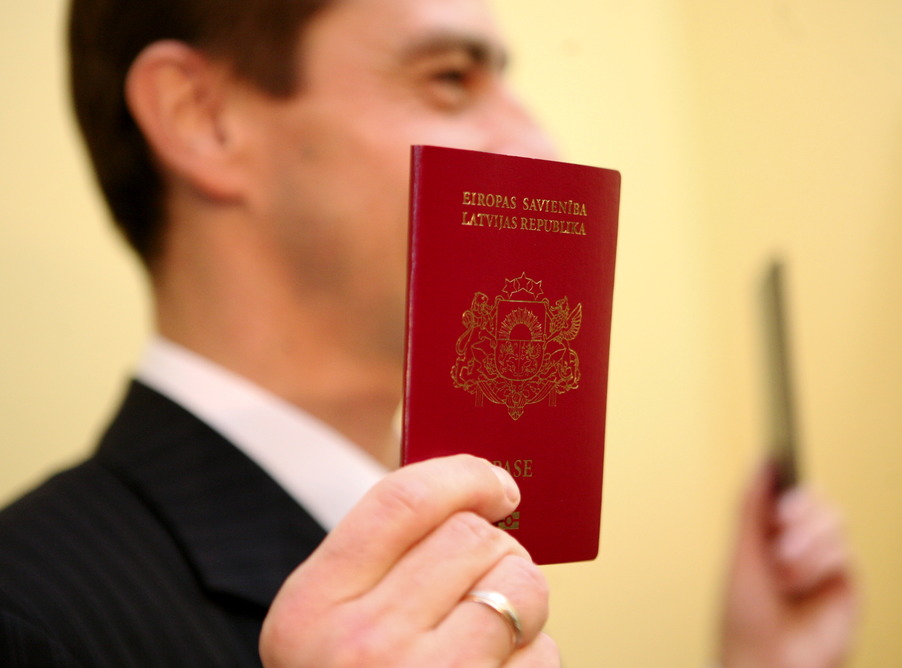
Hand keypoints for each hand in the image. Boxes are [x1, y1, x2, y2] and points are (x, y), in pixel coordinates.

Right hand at [259, 454, 558, 666]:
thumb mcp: (329, 623)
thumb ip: (381, 557)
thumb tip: (470, 491)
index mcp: (312, 607)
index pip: (402, 501)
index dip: (462, 476)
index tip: (497, 485)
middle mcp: (362, 648)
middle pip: (473, 538)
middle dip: (494, 551)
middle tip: (479, 581)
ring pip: (522, 587)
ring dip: (521, 600)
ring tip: (488, 631)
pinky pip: (544, 655)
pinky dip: (533, 658)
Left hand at [718, 463, 857, 667]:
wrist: (768, 659)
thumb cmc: (746, 614)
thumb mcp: (742, 550)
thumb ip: (752, 504)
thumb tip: (763, 461)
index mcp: (765, 532)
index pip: (783, 490)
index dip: (785, 476)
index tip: (780, 454)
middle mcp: (796, 542)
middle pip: (812, 498)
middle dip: (796, 507)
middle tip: (780, 521)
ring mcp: (822, 560)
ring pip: (831, 519)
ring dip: (804, 541)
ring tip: (782, 567)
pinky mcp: (846, 579)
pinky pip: (843, 549)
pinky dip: (818, 560)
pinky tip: (799, 582)